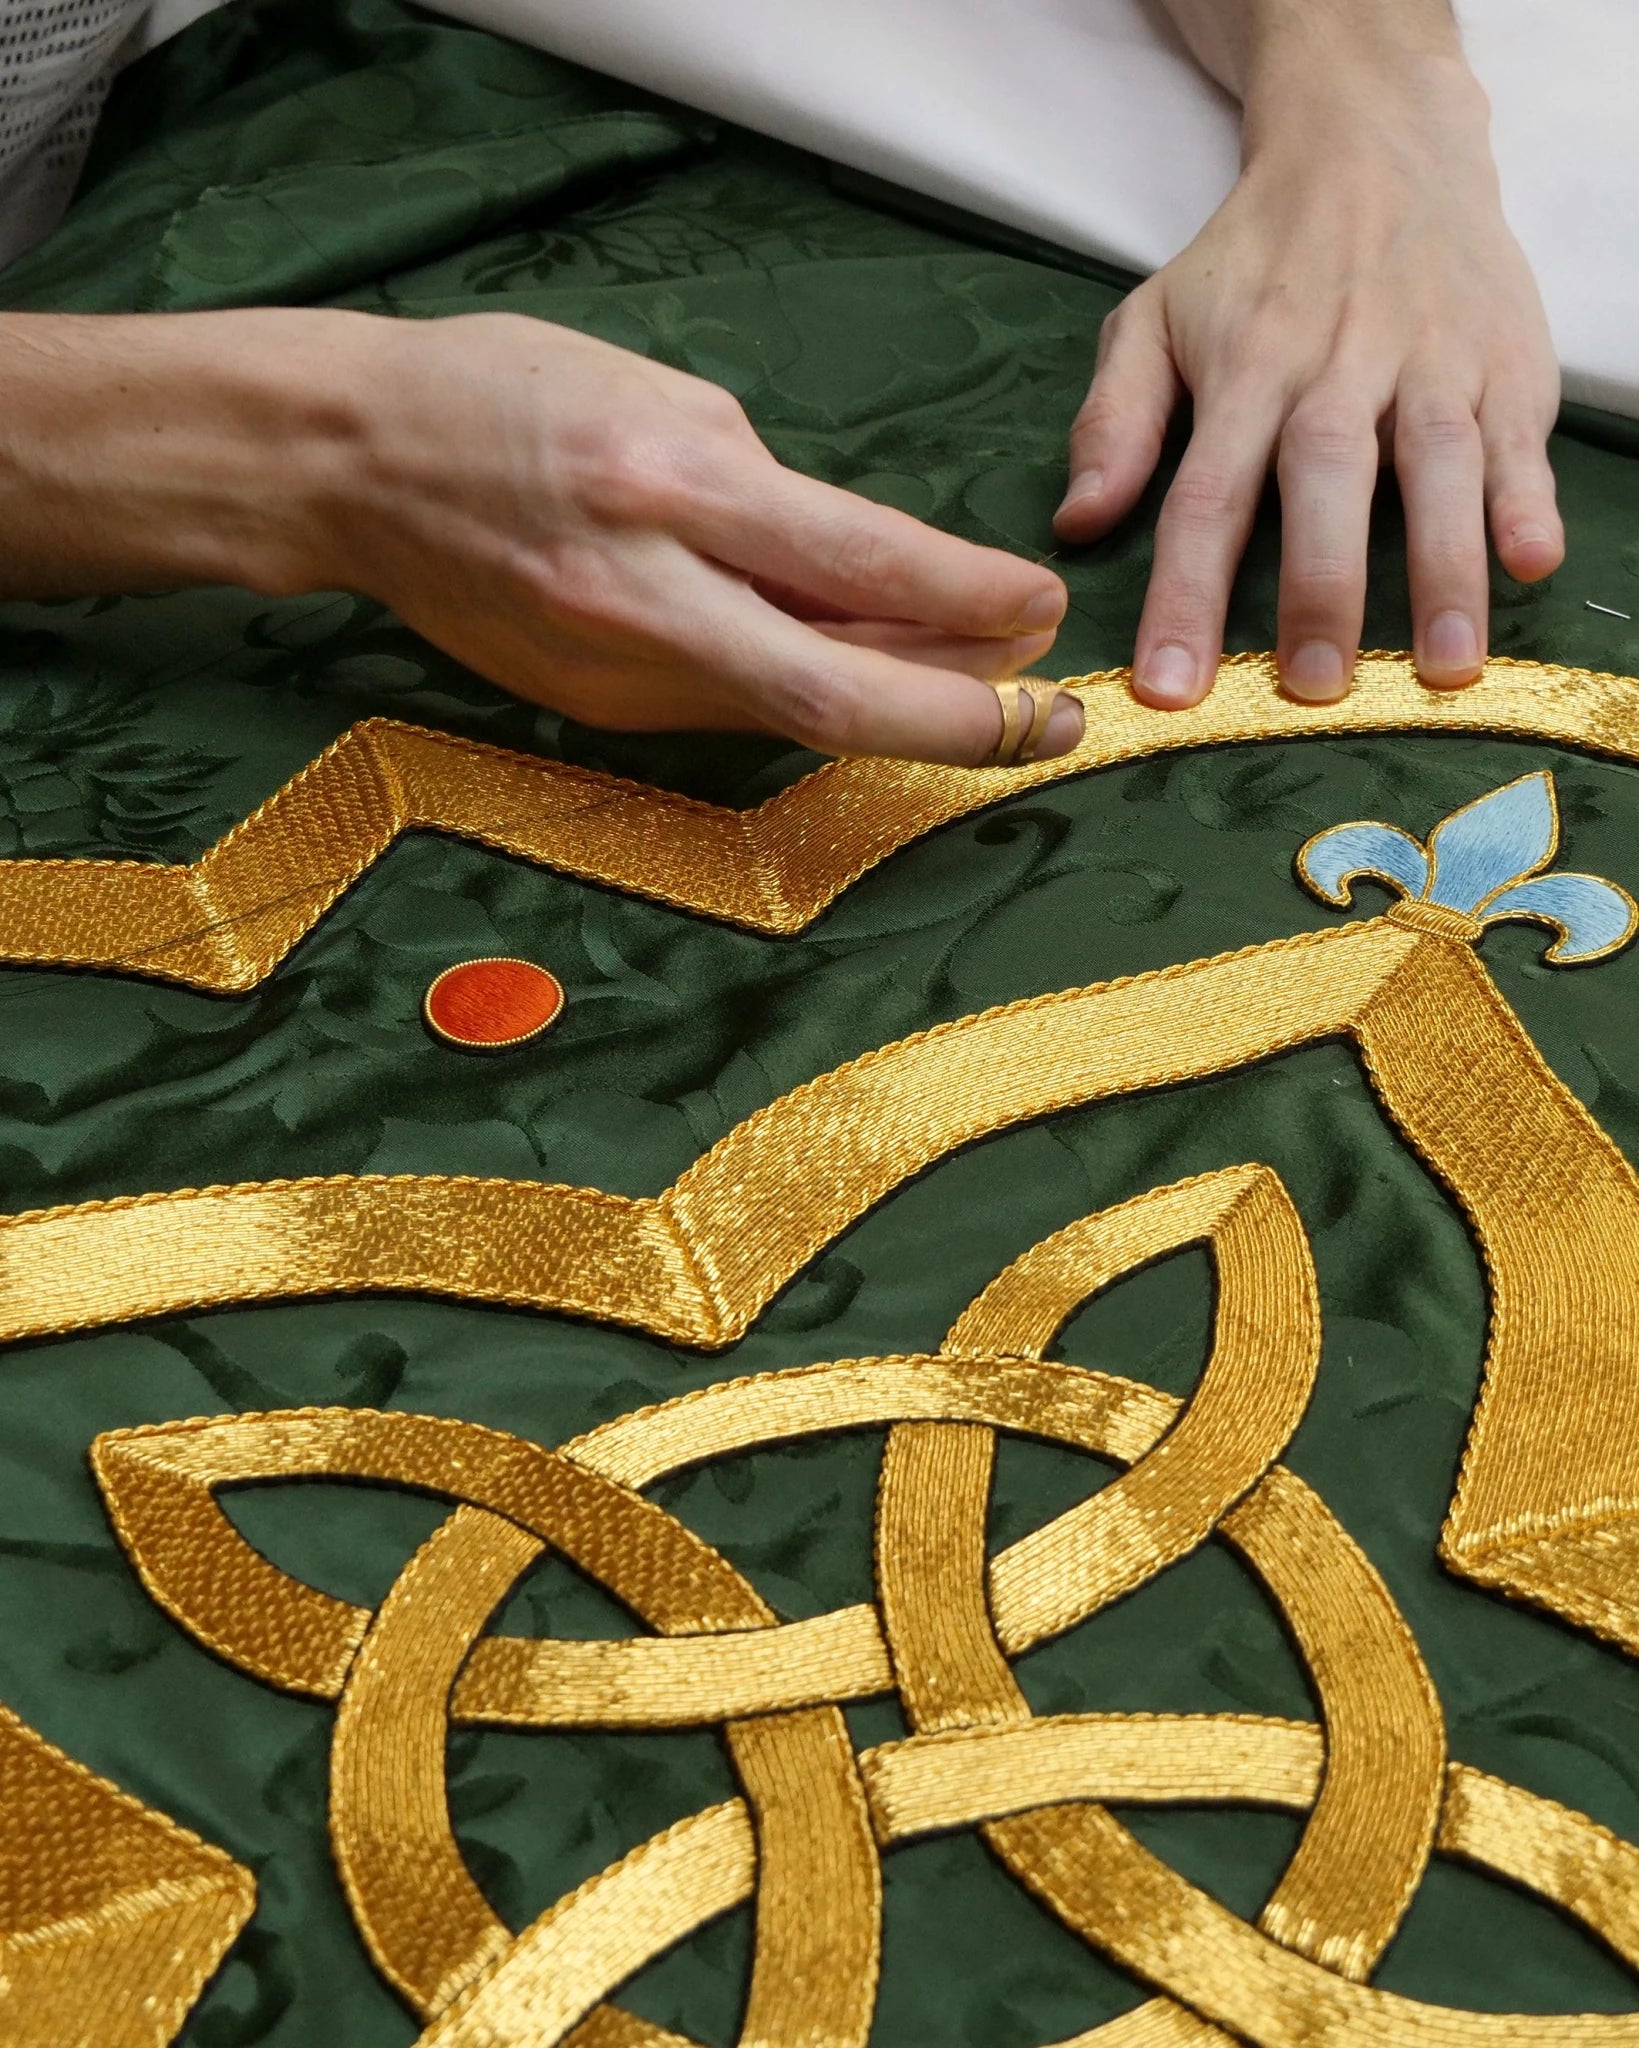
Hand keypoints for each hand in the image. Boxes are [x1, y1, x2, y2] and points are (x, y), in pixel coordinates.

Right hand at [332, 314, 1077, 761]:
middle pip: (832, 695)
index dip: (966, 599)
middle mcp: (642, 596)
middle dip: (962, 721)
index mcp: (664, 484)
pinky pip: (734, 709)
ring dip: (901, 709)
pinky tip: (873, 679)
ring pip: (792, 714)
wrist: (353, 463)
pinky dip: (815, 696)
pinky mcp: (596, 707)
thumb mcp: (660, 397)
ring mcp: (613, 670)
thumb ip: (770, 497)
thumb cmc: (507, 395)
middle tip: (1051, 723)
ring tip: (990, 696)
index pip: (854, 562)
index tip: (1042, 608)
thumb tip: (880, 577)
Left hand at [1053, 49, 1561, 708]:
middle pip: (1325, 483)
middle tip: (1315, 688)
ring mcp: (1427, 361)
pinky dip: (1527, 497)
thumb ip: (1114, 420)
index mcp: (1244, 370)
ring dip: (1441, 569)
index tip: (1170, 687)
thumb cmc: (1253, 258)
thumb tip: (1077, 520)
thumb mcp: (1156, 316)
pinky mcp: (1501, 358)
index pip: (1205, 498)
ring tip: (1442, 669)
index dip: (1185, 597)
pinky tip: (1532, 563)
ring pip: (1436, 466)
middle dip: (1320, 588)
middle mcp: (1336, 366)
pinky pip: (1518, 434)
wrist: (1374, 138)